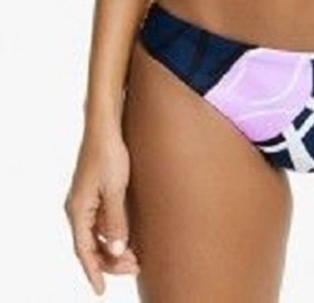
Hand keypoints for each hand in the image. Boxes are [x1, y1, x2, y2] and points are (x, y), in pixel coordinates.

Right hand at [64, 125, 139, 294]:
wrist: (106, 126)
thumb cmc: (109, 153)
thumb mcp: (115, 190)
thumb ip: (115, 221)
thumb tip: (116, 250)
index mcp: (78, 209)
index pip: (84, 250)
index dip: (93, 271)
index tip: (100, 291)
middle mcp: (78, 208)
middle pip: (90, 246)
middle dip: (110, 261)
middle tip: (135, 267)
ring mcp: (86, 200)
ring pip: (97, 234)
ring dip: (114, 247)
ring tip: (136, 256)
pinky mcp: (96, 192)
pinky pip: (101, 221)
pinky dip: (113, 233)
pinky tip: (128, 236)